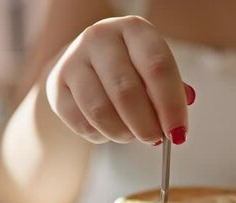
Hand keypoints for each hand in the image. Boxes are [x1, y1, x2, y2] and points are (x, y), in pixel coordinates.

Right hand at [45, 16, 194, 144]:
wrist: (86, 66)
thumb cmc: (131, 70)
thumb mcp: (154, 72)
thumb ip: (171, 94)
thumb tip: (177, 125)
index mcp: (134, 30)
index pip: (158, 67)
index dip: (170, 105)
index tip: (178, 134)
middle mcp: (100, 38)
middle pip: (127, 91)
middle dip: (146, 124)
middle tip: (154, 139)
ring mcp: (74, 60)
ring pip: (101, 111)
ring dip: (122, 133)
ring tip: (131, 134)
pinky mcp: (56, 86)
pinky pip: (82, 123)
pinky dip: (101, 135)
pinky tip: (109, 129)